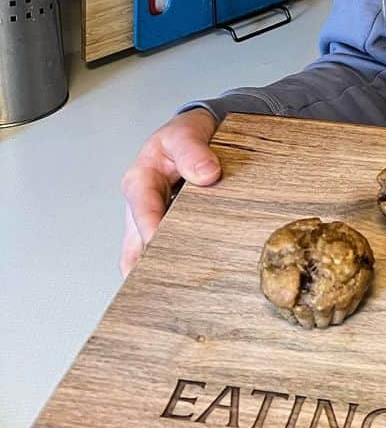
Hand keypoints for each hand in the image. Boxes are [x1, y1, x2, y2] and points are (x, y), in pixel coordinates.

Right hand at [120, 108, 221, 276]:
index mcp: (139, 181)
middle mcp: (142, 207)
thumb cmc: (186, 134)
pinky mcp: (167, 230)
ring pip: (146, 258)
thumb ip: (193, 151)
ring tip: (181, 294)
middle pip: (138, 247)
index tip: (167, 249)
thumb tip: (206, 174)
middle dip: (154, 266)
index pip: (143, 215)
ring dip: (161, 274)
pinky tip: (190, 284)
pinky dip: (173, 270)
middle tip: (176, 285)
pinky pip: (163, 256)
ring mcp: (153, 222)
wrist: (199, 135)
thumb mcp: (187, 132)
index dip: (154, 234)